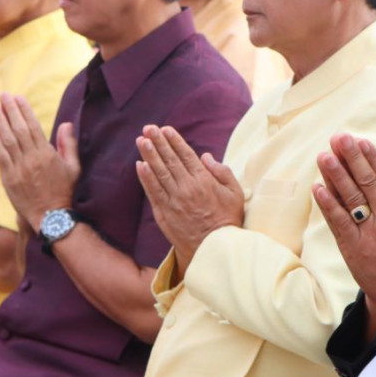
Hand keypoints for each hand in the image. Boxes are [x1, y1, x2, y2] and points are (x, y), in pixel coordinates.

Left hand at [0, 93, 78, 230]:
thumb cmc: (65, 192)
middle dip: (9, 110)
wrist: (51, 217)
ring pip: (6, 140)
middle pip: (18, 129)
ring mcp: (18, 169)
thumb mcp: (74, 167)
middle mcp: (31, 159)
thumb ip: (68, 145)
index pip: (33, 126)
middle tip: (2, 95)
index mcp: (47, 154)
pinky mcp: (8, 179)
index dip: (24, 110)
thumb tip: (66, 124)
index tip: (18, 97)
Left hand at [134, 124, 242, 268]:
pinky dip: (145, 178)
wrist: (214, 248)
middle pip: (169, 160)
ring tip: (140, 140)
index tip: (165, 129)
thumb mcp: (235, 193)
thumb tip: (205, 156)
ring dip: (148, 155)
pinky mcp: (164, 213)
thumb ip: (222, 172)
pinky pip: (153, 192)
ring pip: (158, 173)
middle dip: (158, 142)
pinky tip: (140, 165)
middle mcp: (186, 188)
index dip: (174, 141)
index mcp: (204, 181)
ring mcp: (174, 201)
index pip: (186, 155)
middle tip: (148, 128)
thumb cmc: (228, 220)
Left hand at [313, 133, 375, 335]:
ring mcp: (369, 233)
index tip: (359, 141)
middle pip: (365, 182)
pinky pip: (338, 223)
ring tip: (323, 156)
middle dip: (350, 158)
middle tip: (337, 138)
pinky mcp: (354, 249)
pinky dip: (328, 205)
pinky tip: (317, 188)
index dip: (370, 157)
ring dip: (335, 175)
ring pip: (350, 198)